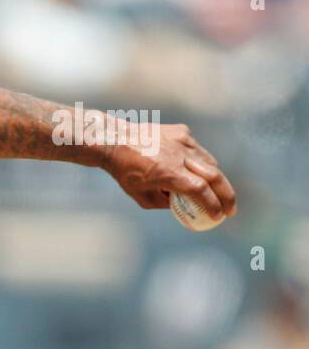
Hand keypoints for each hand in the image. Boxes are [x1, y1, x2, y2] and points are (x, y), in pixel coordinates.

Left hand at [103, 123, 236, 218]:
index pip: (200, 191)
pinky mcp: (183, 132)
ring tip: (217, 193)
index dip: (213, 205)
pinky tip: (196, 171)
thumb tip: (186, 206)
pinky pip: (198, 150)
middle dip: (227, 195)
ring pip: (210, 162)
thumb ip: (166, 203)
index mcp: (168, 173)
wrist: (116, 141)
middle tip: (231, 209)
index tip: (219, 216)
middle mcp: (179, 156)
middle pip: (214, 176)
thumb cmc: (126, 172)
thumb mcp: (142, 197)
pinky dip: (200, 163)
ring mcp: (183, 141)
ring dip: (216, 180)